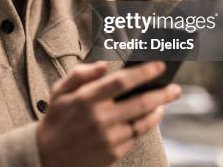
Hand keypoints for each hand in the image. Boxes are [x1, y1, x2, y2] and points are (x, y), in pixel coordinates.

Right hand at [36, 61, 180, 166]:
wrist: (47, 157)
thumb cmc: (56, 119)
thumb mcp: (59, 92)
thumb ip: (80, 74)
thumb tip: (103, 65)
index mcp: (86, 99)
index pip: (121, 82)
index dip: (144, 72)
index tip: (159, 66)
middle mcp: (100, 119)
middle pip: (141, 103)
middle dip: (163, 94)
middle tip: (175, 88)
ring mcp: (108, 138)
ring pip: (143, 123)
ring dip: (158, 111)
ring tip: (164, 103)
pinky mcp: (113, 153)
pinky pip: (135, 137)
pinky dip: (145, 126)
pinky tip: (148, 118)